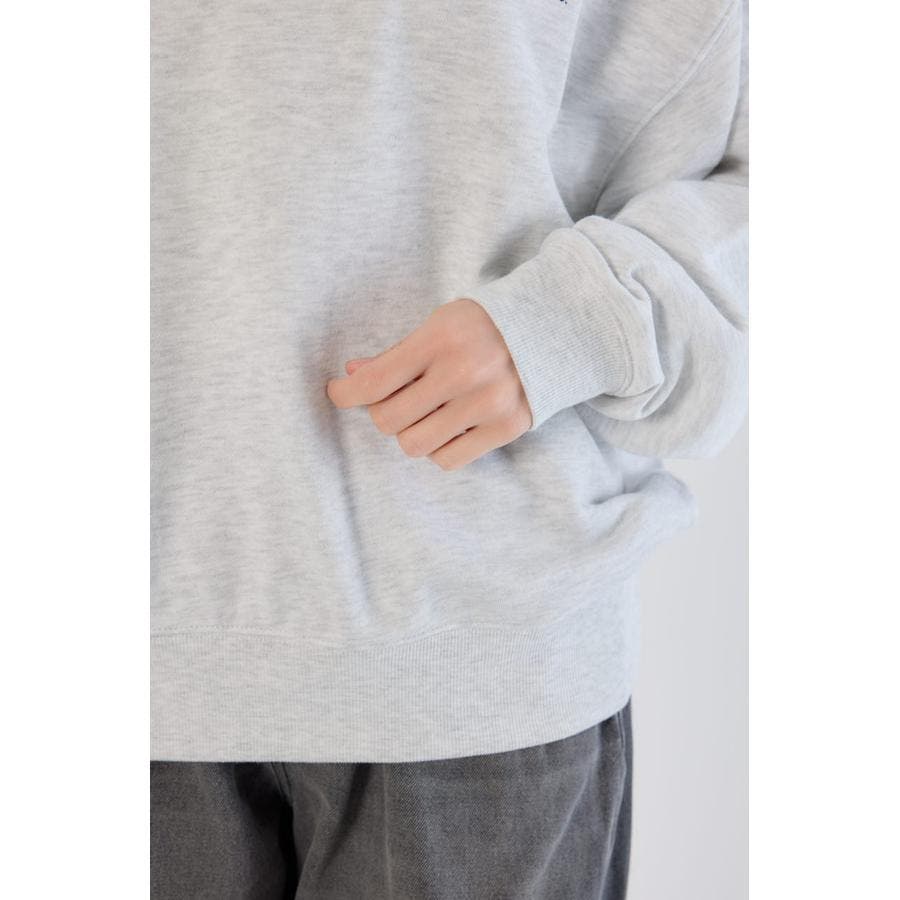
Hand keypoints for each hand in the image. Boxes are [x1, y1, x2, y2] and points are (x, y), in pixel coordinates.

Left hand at [325, 298, 532, 469]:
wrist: (553, 328)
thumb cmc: (483, 327)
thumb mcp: (439, 324)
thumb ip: (396, 354)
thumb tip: (352, 376)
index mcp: (441, 339)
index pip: (375, 383)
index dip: (345, 395)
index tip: (338, 393)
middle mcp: (464, 373)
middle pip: (389, 420)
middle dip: (382, 412)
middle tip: (394, 399)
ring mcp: (487, 403)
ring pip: (415, 445)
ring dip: (410, 433)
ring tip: (425, 413)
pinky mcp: (506, 428)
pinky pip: (448, 460)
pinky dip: (438, 448)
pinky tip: (447, 427)